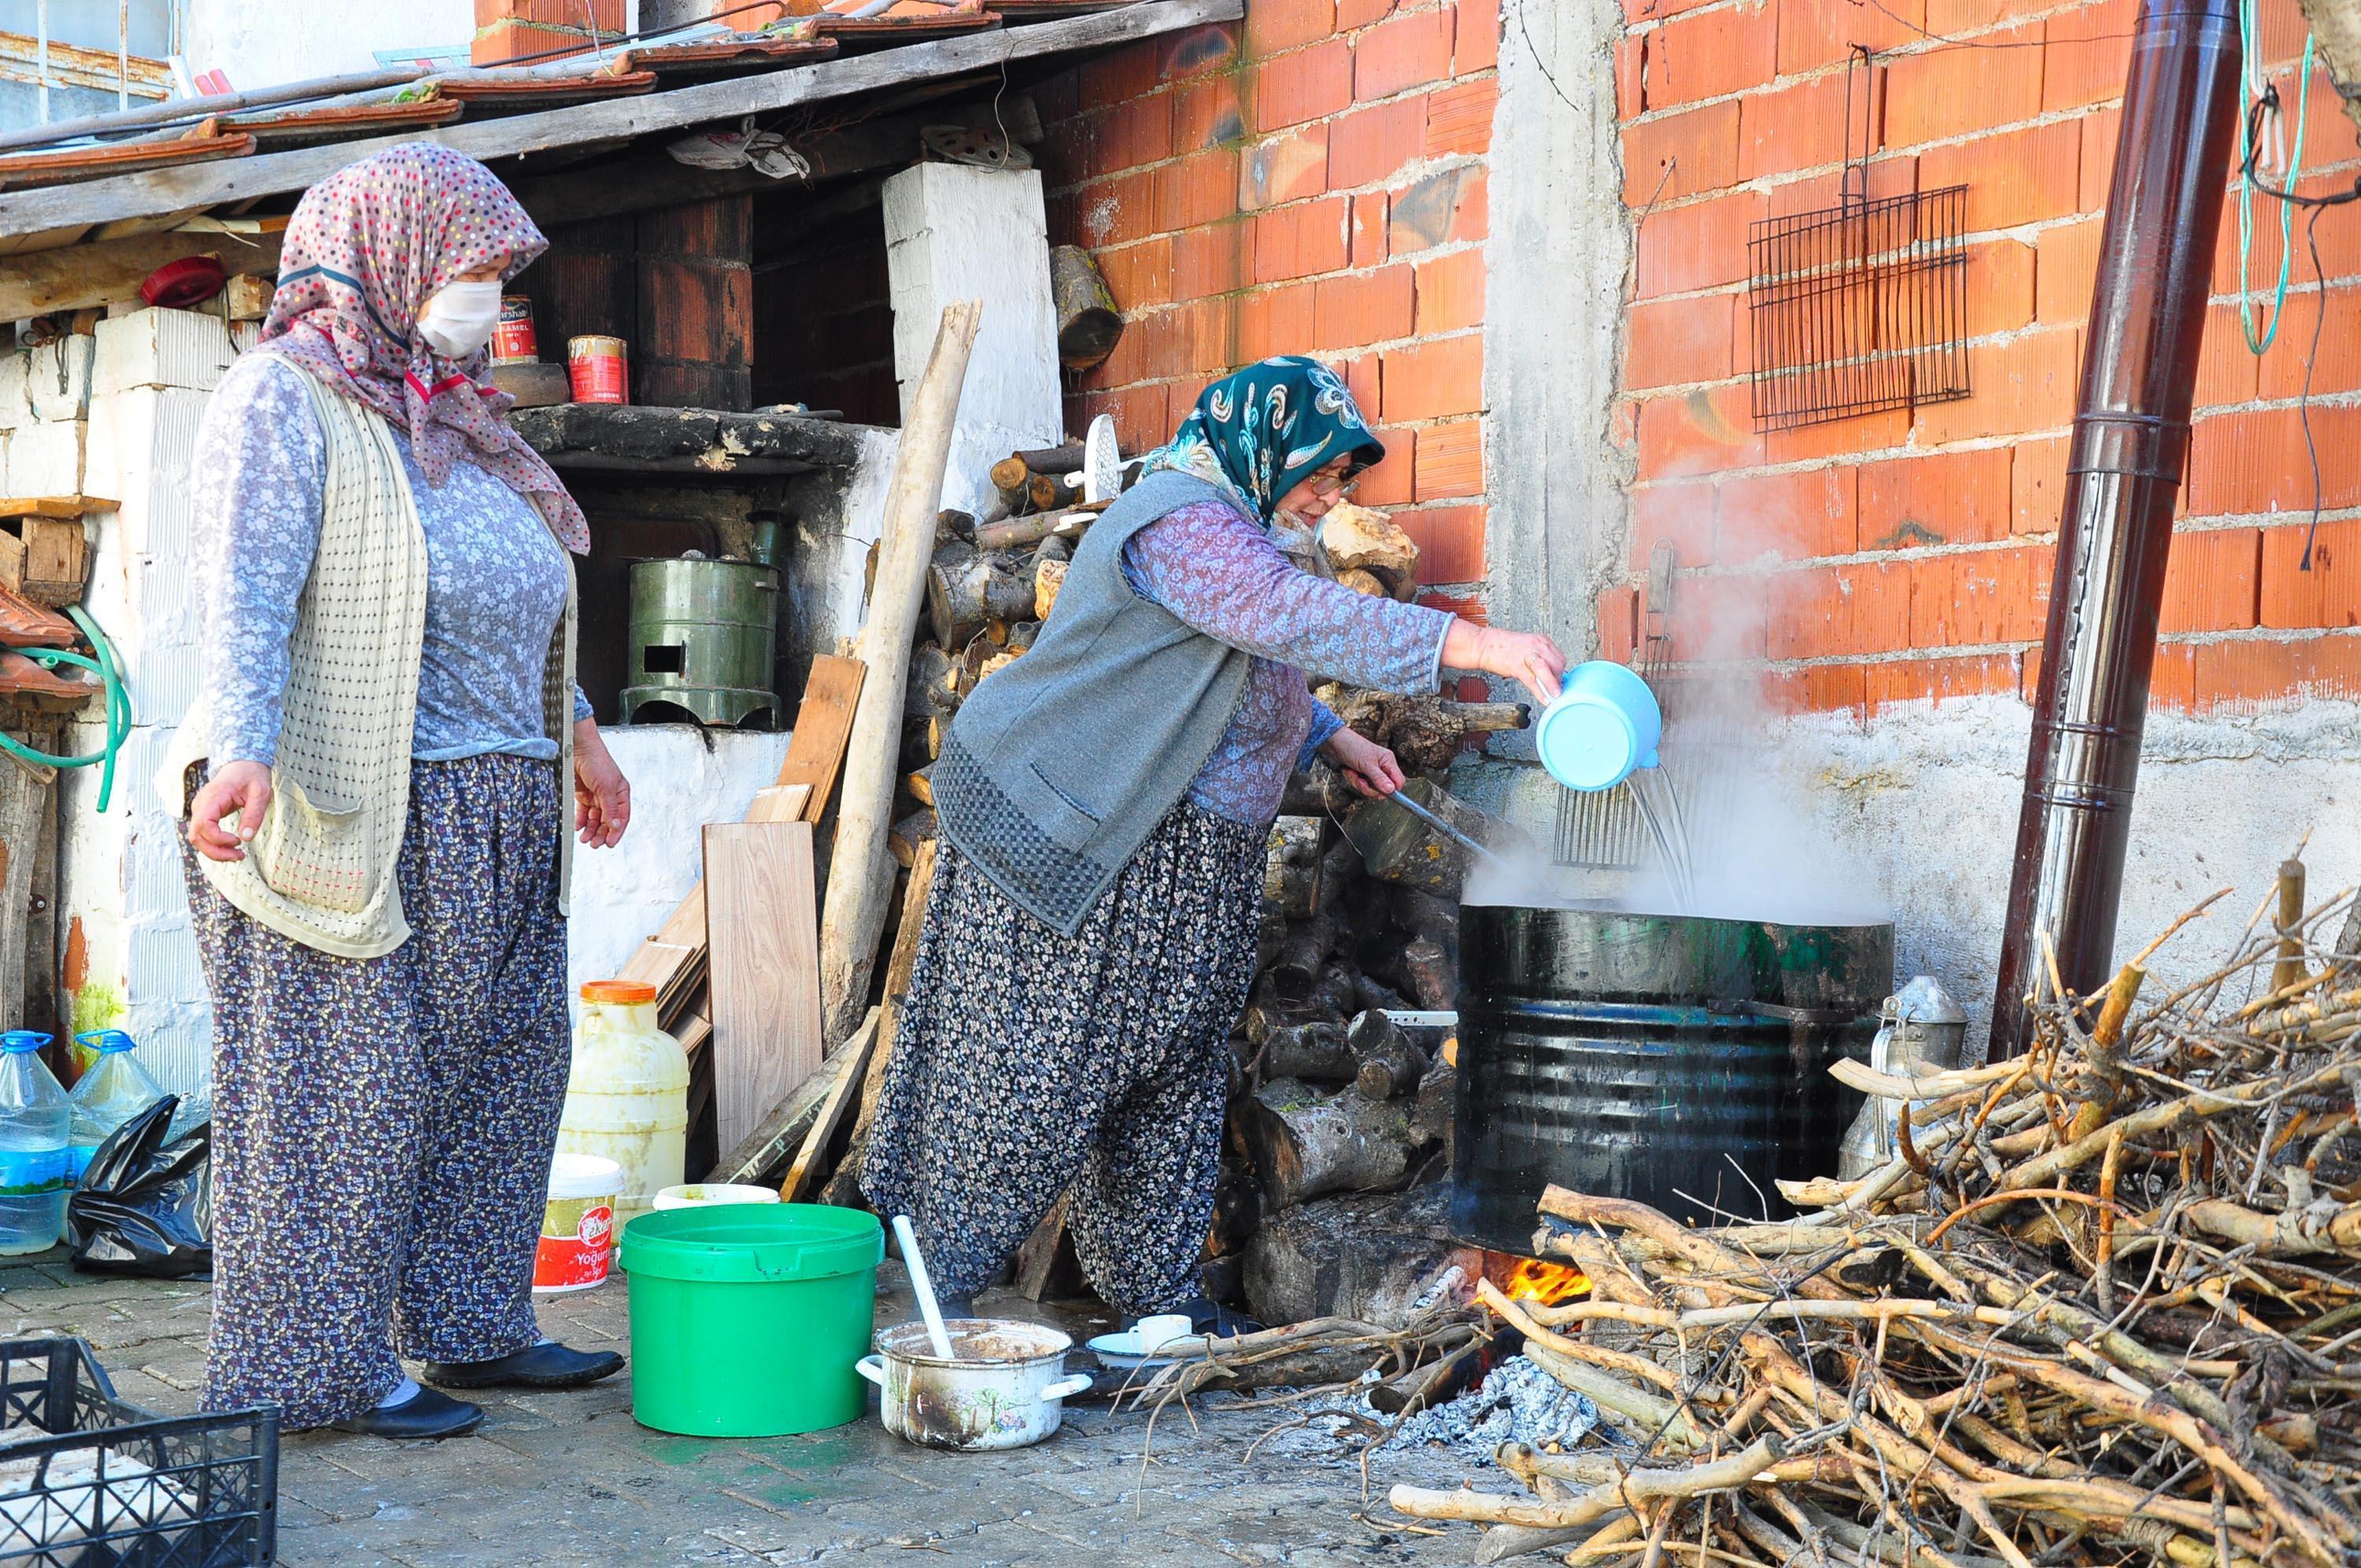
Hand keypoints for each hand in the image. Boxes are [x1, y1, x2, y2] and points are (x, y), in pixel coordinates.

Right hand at [188, 761, 271, 862]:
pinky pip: (203, 834)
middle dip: (215, 851)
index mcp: (213, 797)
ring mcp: (200, 809)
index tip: (238, 841)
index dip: (219, 839)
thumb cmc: (252, 775)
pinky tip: (230, 848)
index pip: (204, 824)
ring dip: (214, 851)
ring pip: (197, 838)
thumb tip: (246, 837)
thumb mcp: (260, 793)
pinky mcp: (204, 814)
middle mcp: (201, 804)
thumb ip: (253, 814)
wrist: (243, 764)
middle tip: (239, 856)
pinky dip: (214, 845)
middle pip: (196, 835)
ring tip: (236, 855)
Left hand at [573, 719, 630, 847]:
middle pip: (608, 821)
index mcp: (621, 794)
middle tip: (595, 844)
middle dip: (602, 833)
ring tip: (585, 839)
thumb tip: (616, 825)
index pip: (622, 817)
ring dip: (591, 830)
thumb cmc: (597, 762)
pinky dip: (580, 821)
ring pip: (595, 819)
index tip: (610, 843)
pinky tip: (578, 827)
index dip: (616, 831)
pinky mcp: (583, 796)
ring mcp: (596, 797)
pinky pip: (583, 813)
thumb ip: (611, 808)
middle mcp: (609, 797)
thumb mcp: (607, 787)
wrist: (578, 749)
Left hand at [1321, 727, 1404, 797]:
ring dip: (1358, 783)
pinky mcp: (1362, 773)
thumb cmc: (1353, 747)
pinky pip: (1361, 784)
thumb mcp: (1367, 764)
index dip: (1392, 790)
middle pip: (1383, 788)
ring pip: (1370, 788)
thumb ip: (1379, 778)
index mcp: (1388, 761)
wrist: (1334, 742)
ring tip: (1352, 773)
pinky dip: (1353, 780)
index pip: (1398, 781)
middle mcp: (1382, 766)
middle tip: (1360, 781)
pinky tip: (1349, 771)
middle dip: (1369, 787)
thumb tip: (1391, 790)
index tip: (1381, 795)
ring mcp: (1372, 771)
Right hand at [1443, 620, 1567, 706]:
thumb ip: (1539, 657)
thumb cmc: (1501, 646)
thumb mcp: (1527, 647)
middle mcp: (1537, 645)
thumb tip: (1549, 674)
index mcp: (1541, 640)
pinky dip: (1540, 692)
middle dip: (1557, 679)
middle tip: (1553, 689)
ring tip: (1556, 696)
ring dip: (1553, 685)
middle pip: (1558, 664)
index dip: (1560, 671)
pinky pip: (1533, 681)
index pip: (1559, 657)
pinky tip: (1544, 699)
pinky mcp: (1517, 665)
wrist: (1482, 645)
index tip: (1557, 680)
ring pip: (1548, 670)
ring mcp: (1528, 654)